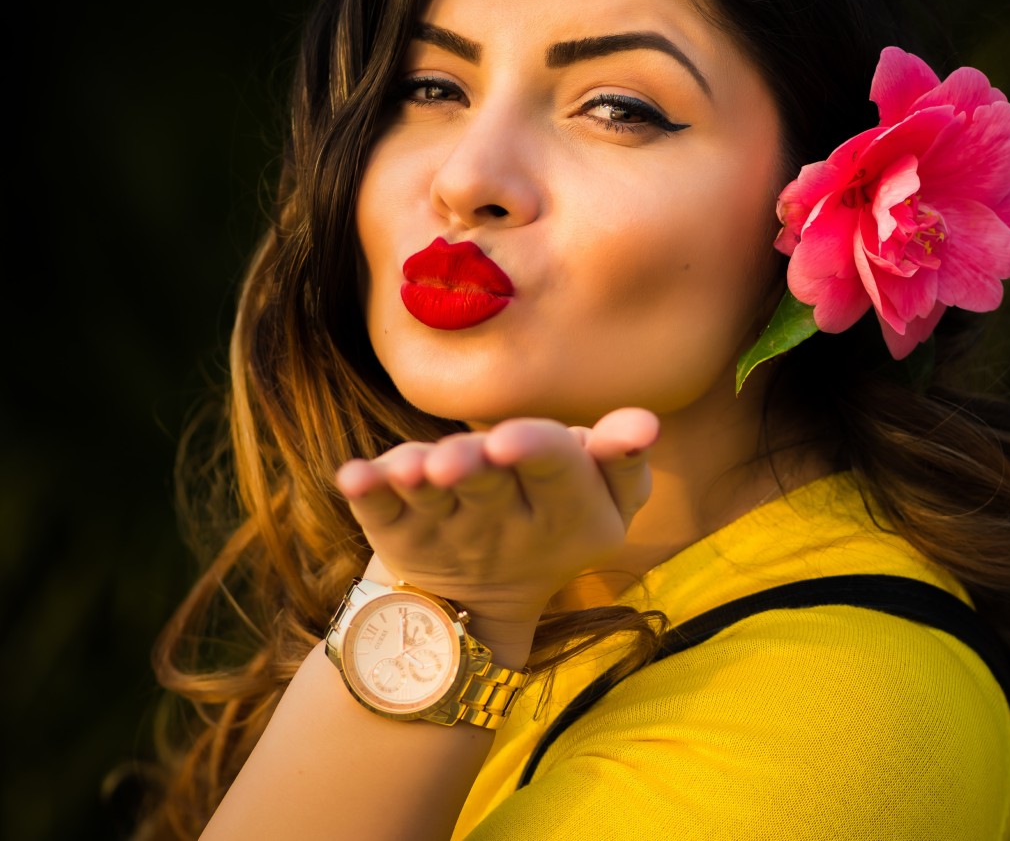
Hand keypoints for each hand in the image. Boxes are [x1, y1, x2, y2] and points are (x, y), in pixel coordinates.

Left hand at [334, 407, 659, 651]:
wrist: (481, 598)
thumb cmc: (556, 514)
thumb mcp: (606, 499)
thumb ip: (622, 457)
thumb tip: (645, 422)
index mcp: (564, 510)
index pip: (556, 470)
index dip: (538, 452)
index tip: (514, 438)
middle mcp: (501, 522)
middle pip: (488, 486)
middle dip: (473, 469)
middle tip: (458, 458)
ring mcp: (444, 528)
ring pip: (432, 499)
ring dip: (418, 481)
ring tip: (410, 469)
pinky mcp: (396, 532)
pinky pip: (377, 513)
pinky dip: (367, 494)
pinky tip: (351, 477)